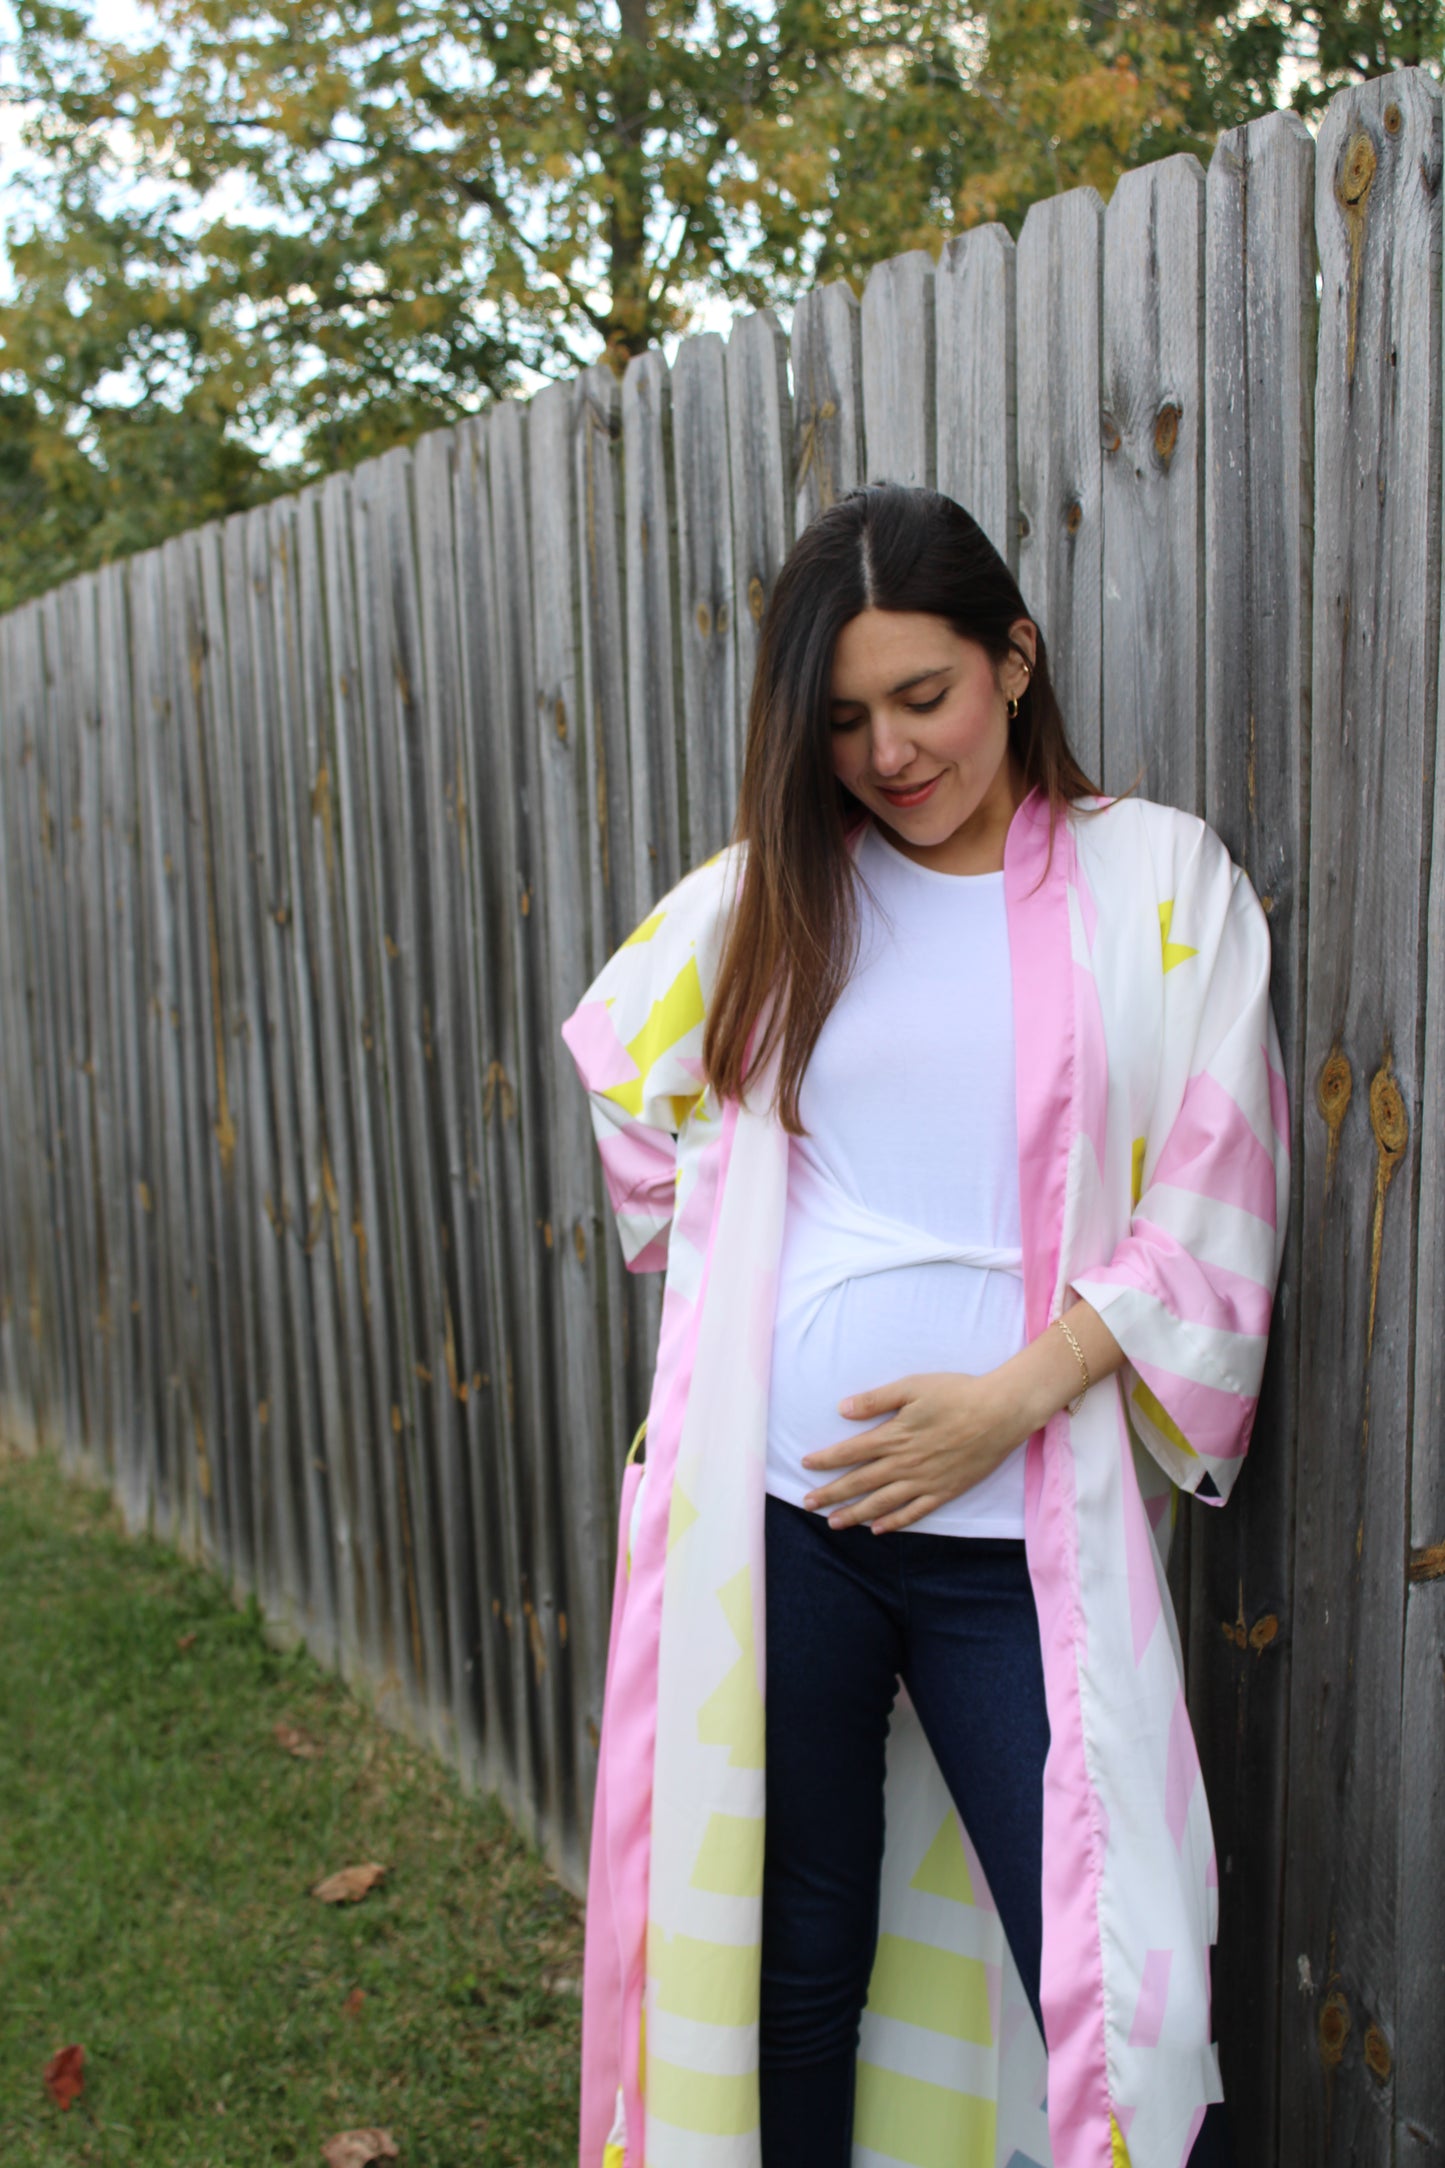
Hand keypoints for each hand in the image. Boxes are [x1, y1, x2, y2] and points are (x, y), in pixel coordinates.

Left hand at [800, 1369, 1032, 1534]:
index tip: (805, 1466)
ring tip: (832, 1523)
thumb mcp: (912, 1386)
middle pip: (859, 1482)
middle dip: (830, 1494)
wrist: (1000, 1413)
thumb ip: (876, 1399)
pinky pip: (914, 1513)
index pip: (850, 1452)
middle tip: (807, 1505)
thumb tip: (842, 1409)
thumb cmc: (957, 1393)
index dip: (826, 1460)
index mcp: (894, 1436)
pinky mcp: (944, 1491)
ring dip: (853, 1514)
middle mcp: (905, 1463)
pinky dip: (893, 1523)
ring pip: (881, 1503)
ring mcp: (924, 1481)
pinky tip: (877, 1529)